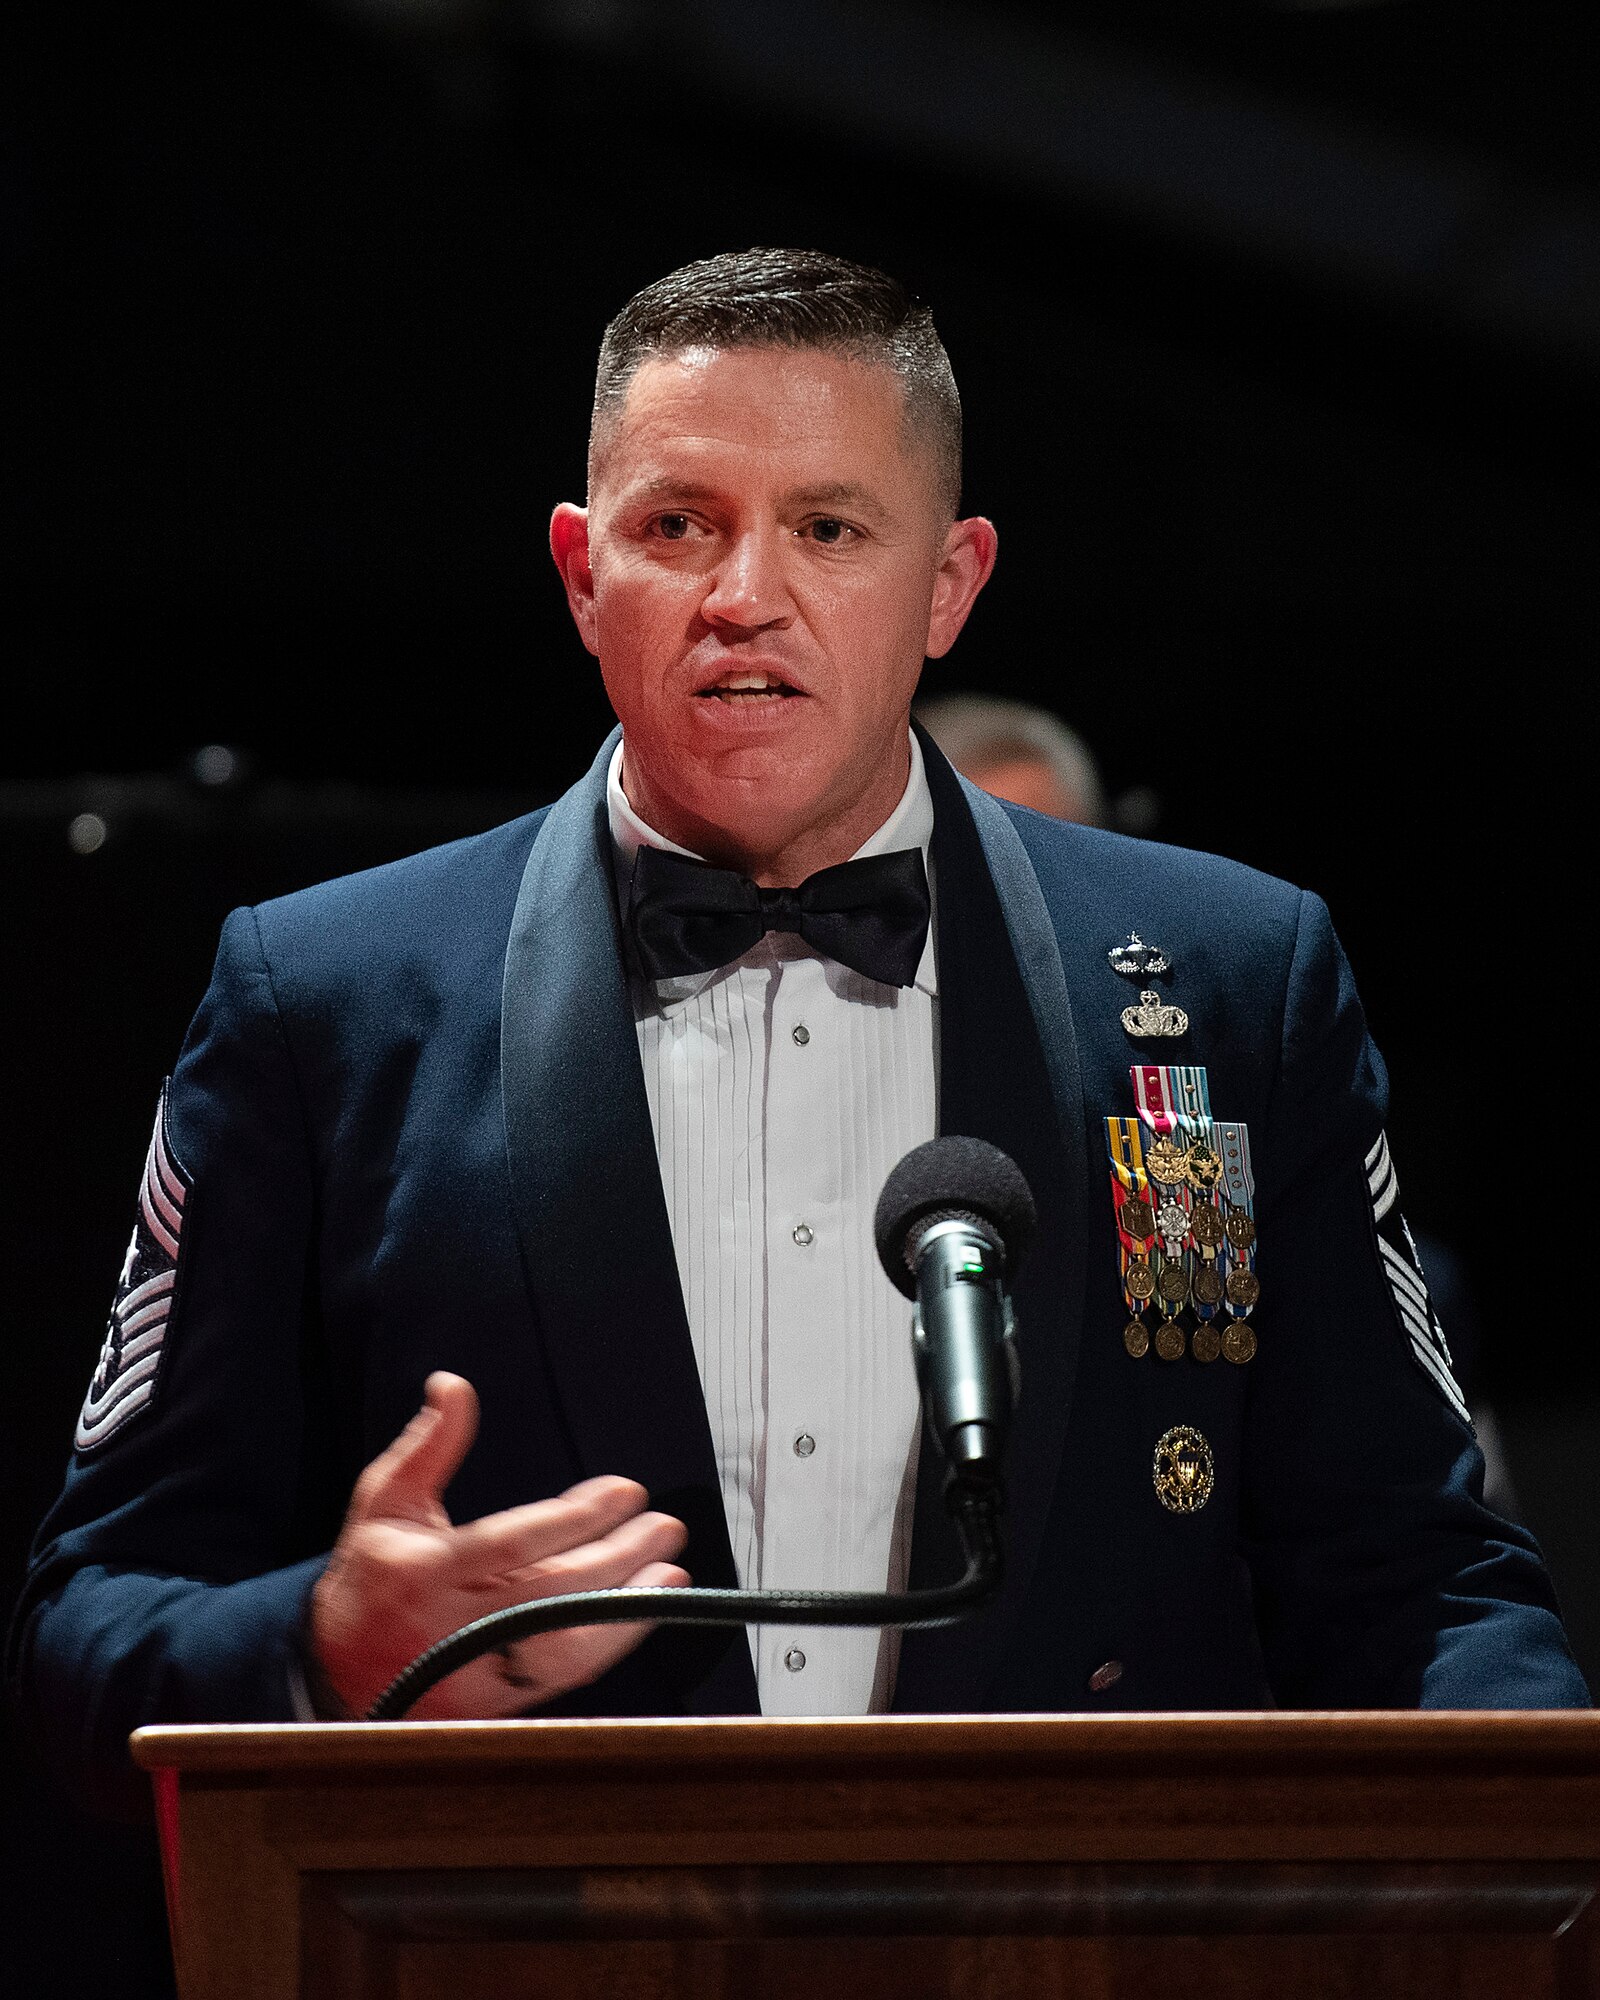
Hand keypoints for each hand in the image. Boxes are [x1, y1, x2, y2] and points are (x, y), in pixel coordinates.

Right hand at [308, 1372, 688, 1718]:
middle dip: (616, 1558)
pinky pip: (558, 1678)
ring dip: (624, 1610)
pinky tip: (638, 1613)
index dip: (574, 1520)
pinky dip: (605, 1646)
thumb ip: (427, 1445)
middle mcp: (448, 1629)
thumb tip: (453, 1385)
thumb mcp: (384, 1499)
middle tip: (663, 1526)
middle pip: (548, 1595)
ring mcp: (470, 1674)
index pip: (512, 1545)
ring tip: (668, 1572)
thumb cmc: (373, 1569)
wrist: (335, 1663)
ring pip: (560, 1649)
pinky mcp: (490, 1704)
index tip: (625, 1491)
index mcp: (422, 1573)